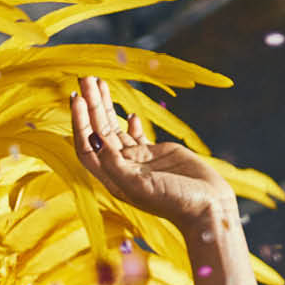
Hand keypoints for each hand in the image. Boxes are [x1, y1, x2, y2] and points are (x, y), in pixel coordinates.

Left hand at [70, 76, 235, 228]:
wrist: (206, 206)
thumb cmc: (173, 201)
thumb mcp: (139, 185)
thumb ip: (114, 164)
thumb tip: (93, 139)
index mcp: (112, 179)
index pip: (86, 147)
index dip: (80, 123)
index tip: (77, 98)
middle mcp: (120, 169)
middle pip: (98, 133)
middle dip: (91, 105)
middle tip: (85, 78)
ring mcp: (138, 160)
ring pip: (115, 129)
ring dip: (106, 107)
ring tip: (99, 83)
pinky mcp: (155, 154)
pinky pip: (136, 135)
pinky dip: (130, 123)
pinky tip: (128, 111)